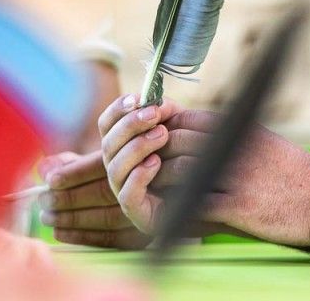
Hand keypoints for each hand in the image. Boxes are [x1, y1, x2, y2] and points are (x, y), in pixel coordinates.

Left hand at [36, 150, 150, 249]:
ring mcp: (146, 213)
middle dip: (67, 198)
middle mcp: (146, 186)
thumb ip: (73, 163)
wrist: (160, 192)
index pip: (102, 167)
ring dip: (71, 219)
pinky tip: (61, 232)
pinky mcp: (142, 236)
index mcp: (136, 159)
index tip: (51, 180)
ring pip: (105, 218)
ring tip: (46, 217)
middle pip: (102, 193)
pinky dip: (82, 237)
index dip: (75, 174)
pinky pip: (109, 239)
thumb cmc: (124, 172)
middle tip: (44, 200)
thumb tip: (43, 167)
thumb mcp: (103, 161)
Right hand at [97, 94, 181, 234]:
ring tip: (162, 135)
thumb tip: (158, 103)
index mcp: (121, 144)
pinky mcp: (137, 211)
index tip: (137, 98)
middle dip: (130, 125)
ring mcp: (123, 189)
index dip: (117, 109)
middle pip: (108, 143)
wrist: (203, 191)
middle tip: (154, 114)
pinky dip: (138, 177)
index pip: (106, 123)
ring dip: (137, 147)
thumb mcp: (176, 126)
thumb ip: (166, 112)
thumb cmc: (186, 154)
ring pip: (115, 168)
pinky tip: (155, 163)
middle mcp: (117, 166)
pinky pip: (127, 195)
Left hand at [161, 110, 309, 246]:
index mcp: (241, 128)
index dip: (166, 129)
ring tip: (152, 190)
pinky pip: (193, 205)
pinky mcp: (238, 206)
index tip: (157, 142)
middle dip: (155, 153)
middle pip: (176, 141)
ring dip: (159, 180)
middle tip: (146, 167)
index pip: (188, 119)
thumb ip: (235, 134)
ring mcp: (235, 176)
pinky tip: (170, 214)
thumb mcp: (266, 140)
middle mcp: (235, 146)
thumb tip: (203, 133)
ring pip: (178, 170)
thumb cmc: (297, 173)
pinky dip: (176, 209)